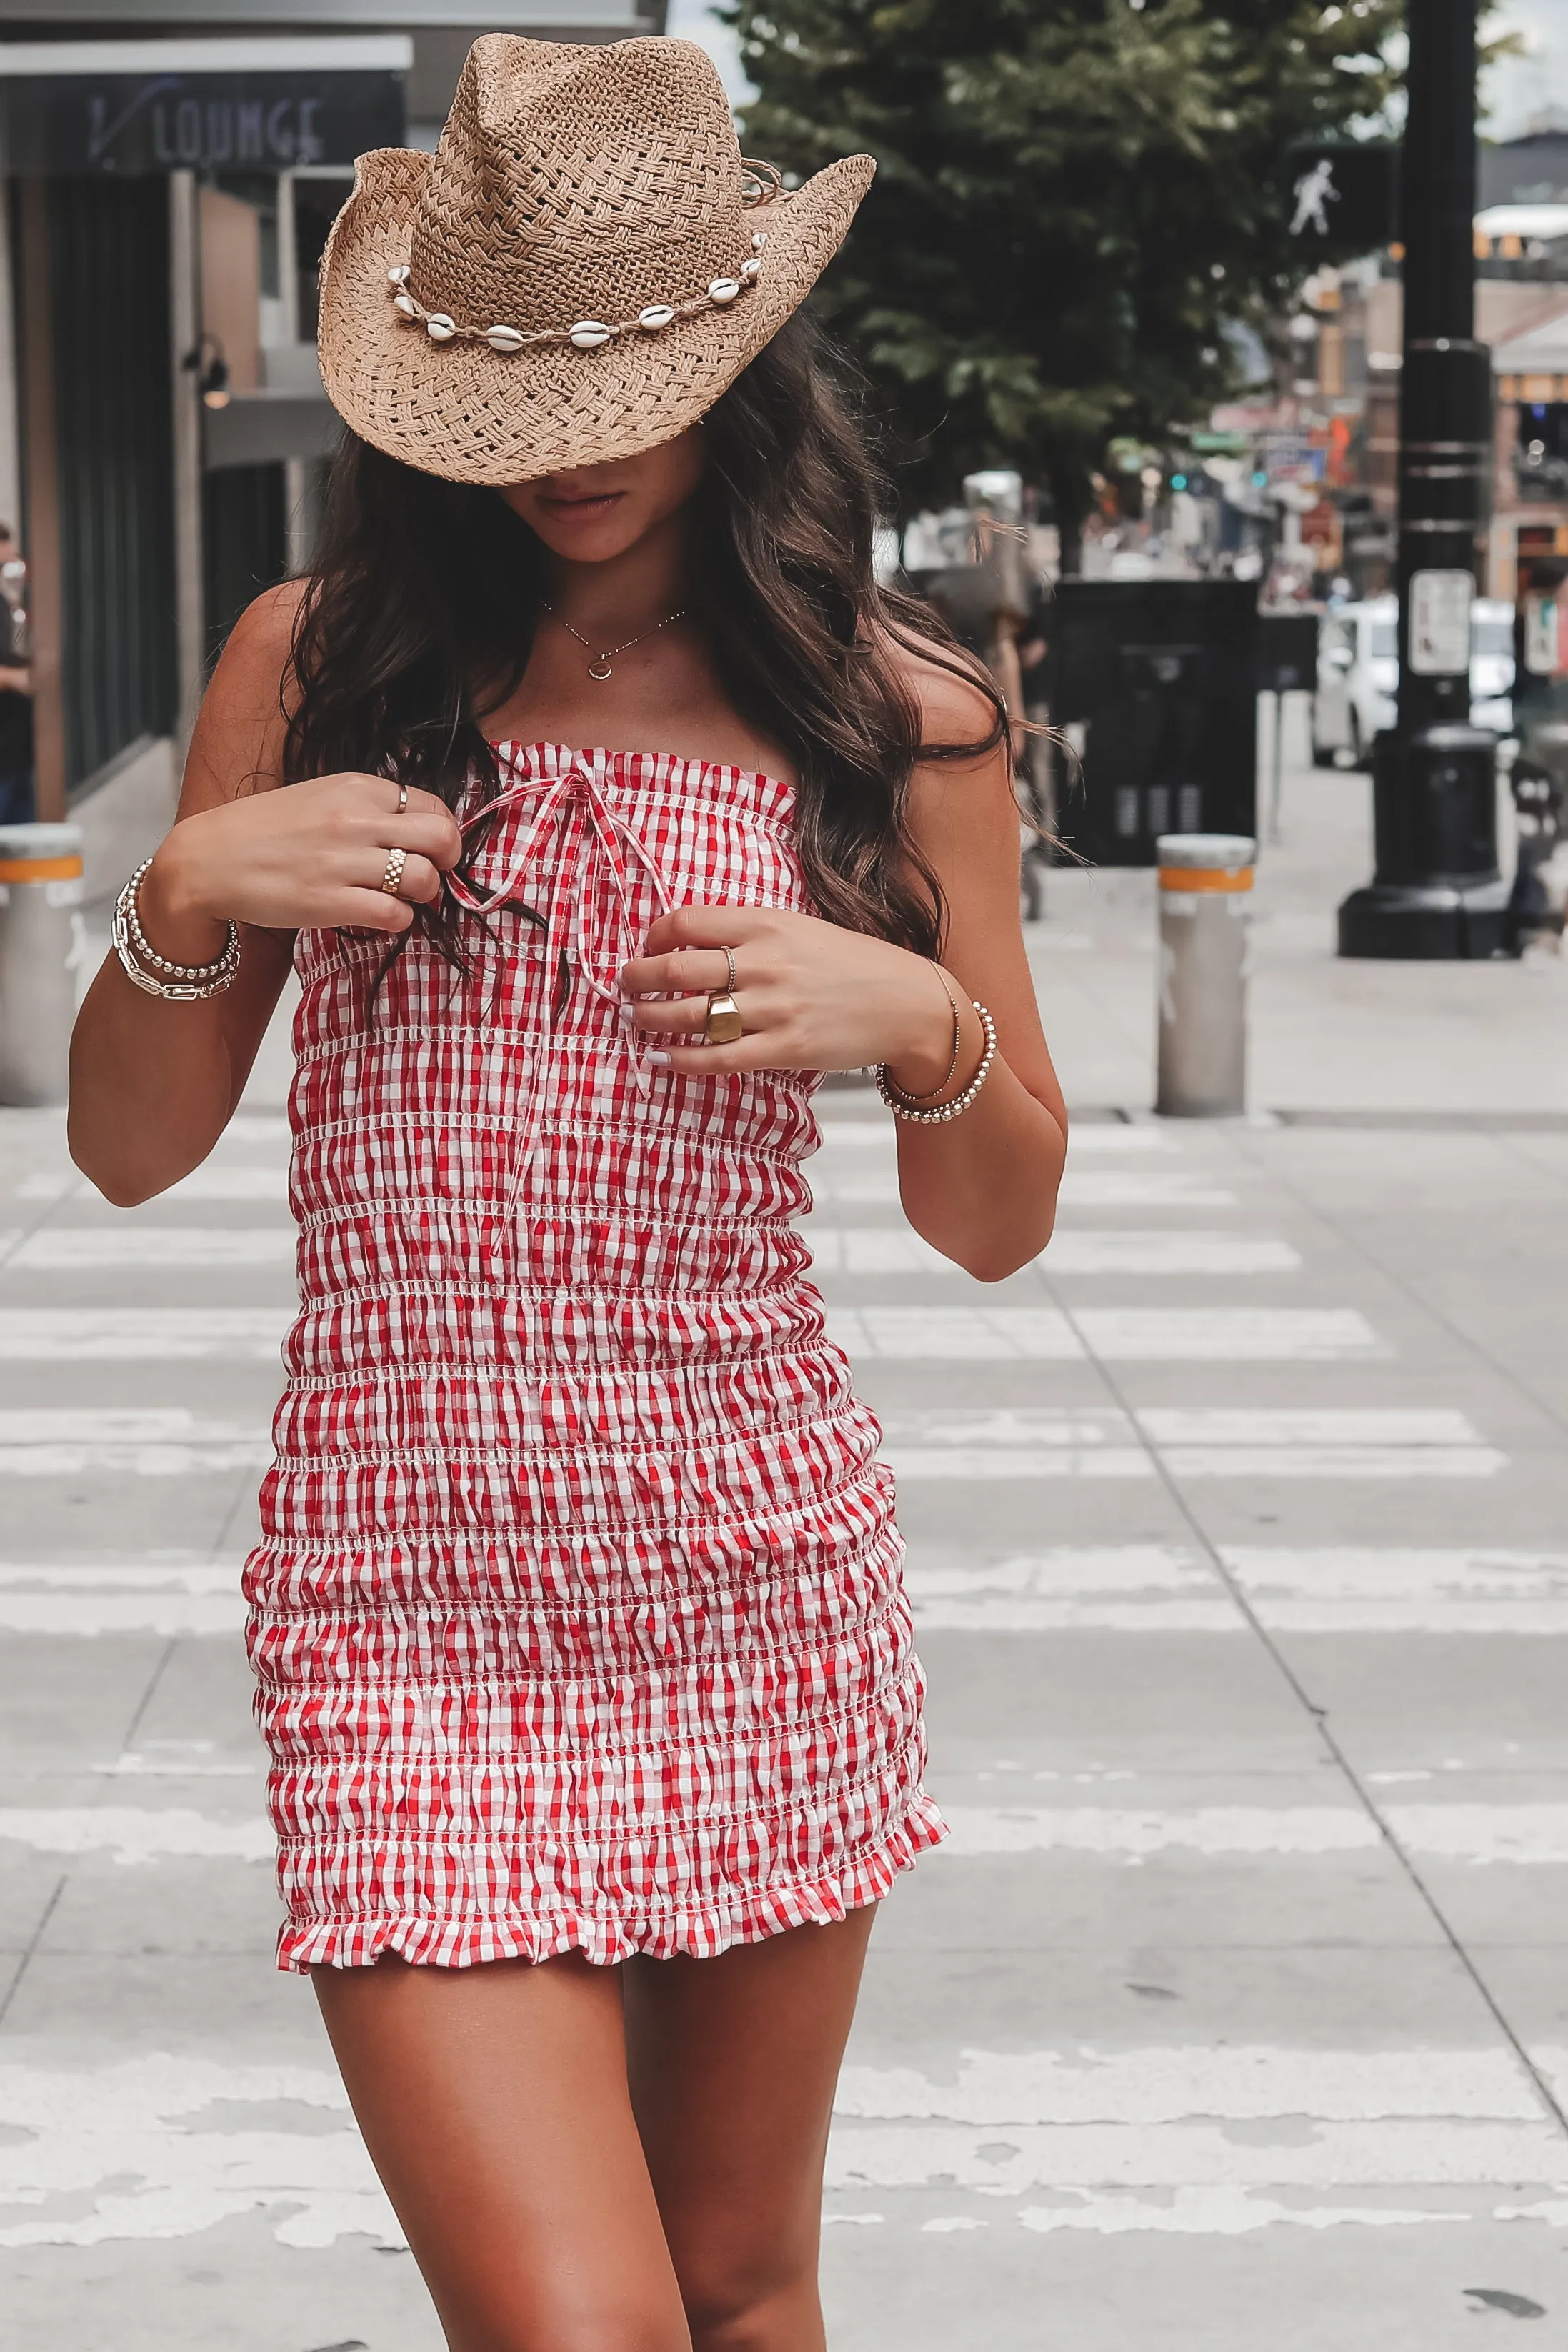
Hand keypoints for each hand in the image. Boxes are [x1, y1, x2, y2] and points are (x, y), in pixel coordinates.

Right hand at [142, 771, 463, 955]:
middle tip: (430, 874)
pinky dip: (399, 920)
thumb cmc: (263, 831)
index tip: (430, 848)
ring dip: (423, 894)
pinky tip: (380, 916)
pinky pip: (394, 913)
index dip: (442, 831)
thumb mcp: (319, 796)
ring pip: (423, 878)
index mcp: (355, 788)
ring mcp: (342, 861)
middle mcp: (354, 819)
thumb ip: (365, 806)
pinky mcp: (329, 902)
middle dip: (447, 861)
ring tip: (402, 898)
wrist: (207, 860)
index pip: (432, 804)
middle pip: (441, 837)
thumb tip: (413, 827)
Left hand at [619, 903, 963, 1081]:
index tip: (647, 948)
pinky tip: (663, 1060)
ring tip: (637, 1021)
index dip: (654, 937)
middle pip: (676, 969)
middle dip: (637, 979)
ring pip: (690, 1015)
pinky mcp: (786, 1048)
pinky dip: (682, 1060)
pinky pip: (719, 1057)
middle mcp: (766, 962)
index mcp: (768, 923)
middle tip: (625, 986)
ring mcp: (775, 1008)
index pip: (687, 922)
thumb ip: (754, 934)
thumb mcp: (803, 929)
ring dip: (651, 1019)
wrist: (909, 1003)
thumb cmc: (855, 964)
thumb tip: (697, 944)